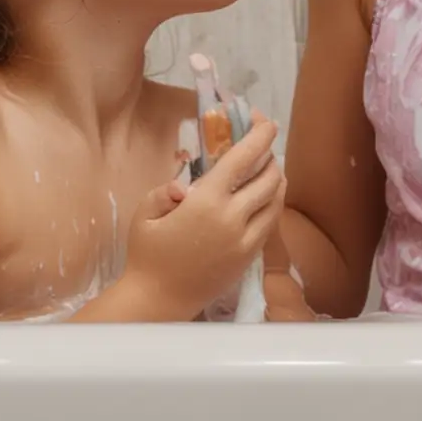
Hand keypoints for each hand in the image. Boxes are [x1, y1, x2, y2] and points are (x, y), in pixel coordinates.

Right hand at [122, 115, 283, 318]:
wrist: (159, 299)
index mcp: (207, 202)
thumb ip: (166, 190)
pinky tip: (261, 199)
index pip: (244, 158)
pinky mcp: (250, 257)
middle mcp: (234, 218)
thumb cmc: (146, 254)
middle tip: (260, 146)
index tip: (265, 121)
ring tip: (266, 169)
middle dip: (270, 156)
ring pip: (276, 201)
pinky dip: (272, 204)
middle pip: (270, 178)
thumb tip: (186, 184)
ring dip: (276, 180)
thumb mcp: (145, 213)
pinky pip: (271, 223)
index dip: (260, 135)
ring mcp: (246, 240)